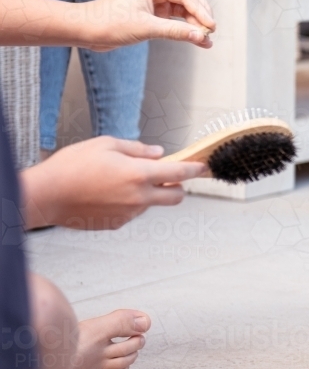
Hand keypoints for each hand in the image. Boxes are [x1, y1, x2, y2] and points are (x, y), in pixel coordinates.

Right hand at [20, 136, 207, 229]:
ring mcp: (127, 213)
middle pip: (175, 197)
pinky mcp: (116, 224)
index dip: (195, 170)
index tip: (203, 167)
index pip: (178, 174)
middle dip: (177, 187)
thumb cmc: (71, 167)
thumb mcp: (106, 144)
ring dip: (148, 194)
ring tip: (119, 181)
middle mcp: (138, 197)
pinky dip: (129, 203)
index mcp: (138, 174)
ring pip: (151, 204)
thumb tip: (157, 153)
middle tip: (166, 177)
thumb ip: (137, 149)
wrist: (44, 195)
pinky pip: (132, 212)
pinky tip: (107, 193)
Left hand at [78, 0, 216, 50]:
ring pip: (184, 9)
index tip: (211, 27)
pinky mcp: (153, 12)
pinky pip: (175, 18)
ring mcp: (155, 0)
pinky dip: (185, 28)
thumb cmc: (109, 23)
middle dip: (201, 15)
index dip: (201, 11)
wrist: (87, 30)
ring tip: (206, 40)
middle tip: (211, 31)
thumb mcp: (146, 28)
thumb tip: (200, 37)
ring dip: (195, 23)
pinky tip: (195, 39)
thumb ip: (176, 32)